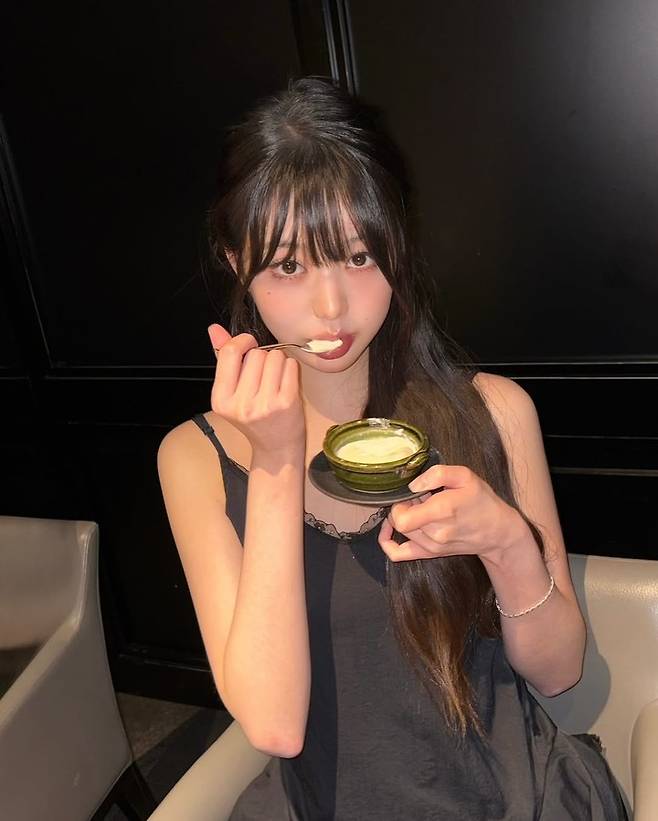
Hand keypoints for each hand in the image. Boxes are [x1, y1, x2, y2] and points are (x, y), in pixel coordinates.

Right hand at [208, 324, 305, 455]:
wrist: (276, 447)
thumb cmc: (254, 416)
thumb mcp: (232, 392)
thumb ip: (223, 359)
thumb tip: (214, 329)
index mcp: (221, 400)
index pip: (229, 353)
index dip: (243, 341)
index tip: (249, 345)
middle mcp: (240, 404)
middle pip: (255, 354)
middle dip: (262, 357)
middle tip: (264, 376)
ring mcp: (264, 404)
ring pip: (274, 357)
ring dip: (277, 361)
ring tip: (275, 379)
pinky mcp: (287, 403)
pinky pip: (290, 365)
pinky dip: (290, 368)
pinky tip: (286, 382)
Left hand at [378, 465, 525, 562]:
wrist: (498, 531)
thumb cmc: (481, 501)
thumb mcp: (465, 476)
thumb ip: (437, 474)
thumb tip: (413, 485)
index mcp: (442, 512)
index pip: (402, 517)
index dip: (400, 502)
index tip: (412, 493)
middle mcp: (435, 534)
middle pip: (400, 522)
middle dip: (404, 506)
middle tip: (420, 497)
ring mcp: (431, 547)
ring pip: (401, 532)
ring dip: (404, 518)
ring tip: (422, 508)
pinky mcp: (429, 554)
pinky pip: (398, 554)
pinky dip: (387, 542)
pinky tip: (389, 530)